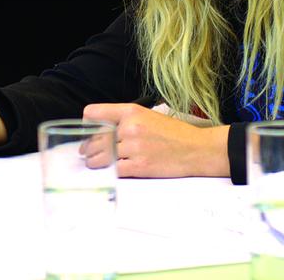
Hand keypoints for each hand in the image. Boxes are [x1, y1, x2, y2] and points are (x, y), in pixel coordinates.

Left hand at [82, 103, 229, 177]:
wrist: (196, 149)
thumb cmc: (174, 134)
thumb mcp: (148, 116)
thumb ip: (126, 120)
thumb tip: (103, 130)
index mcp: (131, 111)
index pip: (94, 113)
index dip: (87, 123)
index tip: (87, 131)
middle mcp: (130, 127)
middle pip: (95, 138)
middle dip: (88, 148)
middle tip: (86, 152)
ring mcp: (134, 147)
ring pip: (101, 156)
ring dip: (94, 162)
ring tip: (94, 163)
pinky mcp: (138, 166)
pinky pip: (114, 169)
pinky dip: (108, 171)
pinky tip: (109, 171)